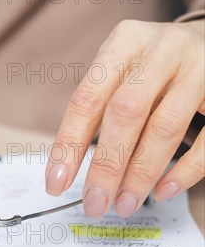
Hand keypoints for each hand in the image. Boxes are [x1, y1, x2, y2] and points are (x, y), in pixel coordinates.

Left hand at [46, 19, 204, 217]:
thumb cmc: (152, 66)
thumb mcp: (120, 72)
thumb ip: (98, 111)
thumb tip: (68, 169)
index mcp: (124, 43)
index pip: (87, 99)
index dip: (69, 145)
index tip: (55, 183)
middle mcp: (161, 50)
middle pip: (125, 113)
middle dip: (106, 166)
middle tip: (95, 203)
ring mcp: (199, 68)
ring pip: (165, 127)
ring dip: (141, 174)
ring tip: (124, 203)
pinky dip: (185, 170)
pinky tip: (164, 190)